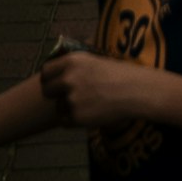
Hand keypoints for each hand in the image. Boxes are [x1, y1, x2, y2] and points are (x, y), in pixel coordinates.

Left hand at [37, 46, 165, 128]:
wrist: (136, 91)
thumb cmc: (118, 74)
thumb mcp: (94, 59)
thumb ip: (73, 64)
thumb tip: (56, 66)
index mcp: (72, 61)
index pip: (45, 71)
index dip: (49, 78)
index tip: (55, 82)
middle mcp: (68, 78)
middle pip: (47, 90)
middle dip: (55, 94)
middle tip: (68, 96)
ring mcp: (72, 99)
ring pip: (58, 107)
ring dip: (68, 108)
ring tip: (87, 104)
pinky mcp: (77, 117)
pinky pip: (65, 121)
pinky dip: (74, 120)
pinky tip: (89, 114)